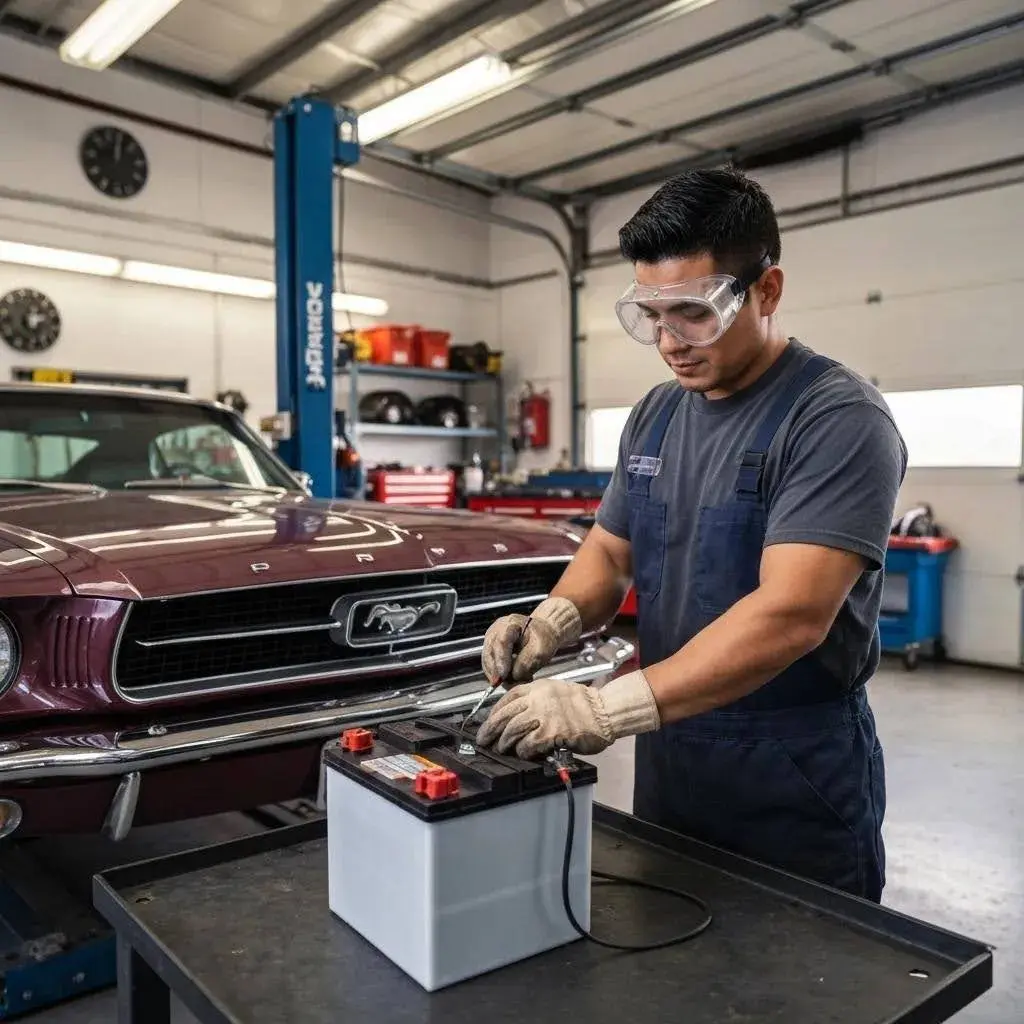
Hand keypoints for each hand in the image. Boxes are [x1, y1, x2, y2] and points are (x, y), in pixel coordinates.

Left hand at [476, 670, 660, 759]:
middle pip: (504, 715)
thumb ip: (536, 700)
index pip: (507, 699)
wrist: (605, 712)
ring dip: (505, 743)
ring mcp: (544, 716)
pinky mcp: (551, 733)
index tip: (488, 722)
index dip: (494, 712)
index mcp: (538, 688)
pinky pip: (528, 745)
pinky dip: (523, 751)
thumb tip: (516, 717)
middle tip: (484, 740)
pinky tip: (524, 754)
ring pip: (512, 731)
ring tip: (502, 749)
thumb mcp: (556, 691)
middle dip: (490, 730)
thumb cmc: (584, 704)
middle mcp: (538, 699)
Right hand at [481, 596, 581, 684]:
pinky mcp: (491, 649)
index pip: (501, 642)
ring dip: (499, 676)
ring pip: (488, 663)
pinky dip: (499, 675)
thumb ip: (525, 663)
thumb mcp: (540, 650)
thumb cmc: (543, 638)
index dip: (501, 660)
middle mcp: (496, 630)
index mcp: (511, 624)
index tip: (503, 675)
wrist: (542, 632)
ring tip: (516, 680)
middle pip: (490, 654)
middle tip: (512, 684)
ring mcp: (491, 639)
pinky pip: (490, 666)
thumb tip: (512, 676)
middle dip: (499, 673)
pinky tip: (512, 678)